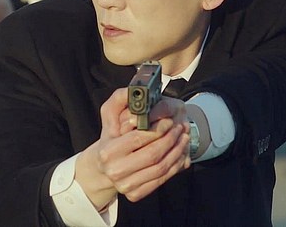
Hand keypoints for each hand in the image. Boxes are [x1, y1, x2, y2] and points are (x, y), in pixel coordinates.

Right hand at [75, 89, 190, 208]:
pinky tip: (179, 153)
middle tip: (180, 129)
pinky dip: (174, 166)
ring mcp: (125, 185)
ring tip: (183, 139)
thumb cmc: (110, 138)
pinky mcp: (135, 194)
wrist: (102, 167)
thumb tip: (133, 90)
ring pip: (160, 169)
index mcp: (108, 151)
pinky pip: (161, 180)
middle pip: (153, 155)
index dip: (158, 129)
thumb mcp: (109, 115)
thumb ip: (119, 99)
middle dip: (171, 140)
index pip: (138, 138)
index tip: (169, 120)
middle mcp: (115, 171)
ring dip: (177, 152)